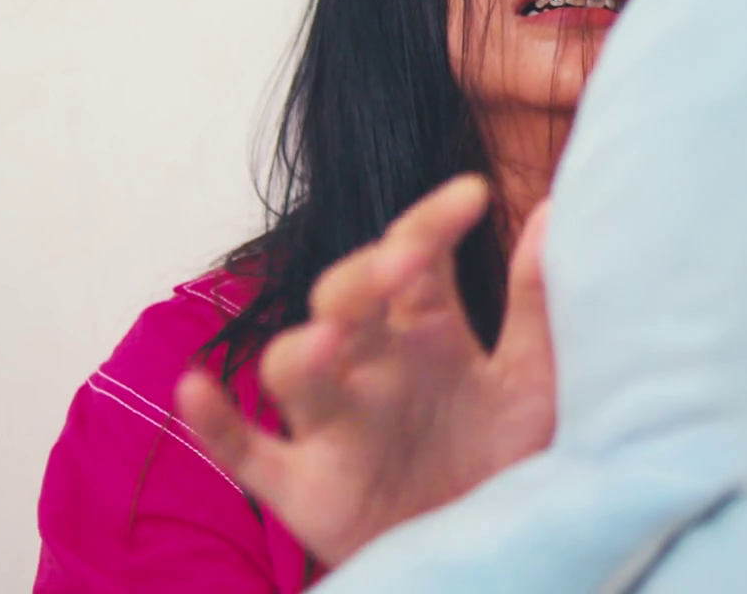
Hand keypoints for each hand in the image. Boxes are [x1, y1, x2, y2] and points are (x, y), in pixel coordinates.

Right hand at [175, 175, 556, 565]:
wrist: (481, 552)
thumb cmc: (496, 459)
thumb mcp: (529, 383)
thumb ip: (535, 302)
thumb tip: (552, 210)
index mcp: (425, 330)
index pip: (416, 256)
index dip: (434, 221)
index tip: (474, 193)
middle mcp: (370, 365)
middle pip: (347, 302)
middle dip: (367, 276)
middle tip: (408, 258)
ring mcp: (331, 423)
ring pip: (293, 372)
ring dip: (300, 352)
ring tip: (325, 340)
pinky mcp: (302, 486)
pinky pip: (245, 453)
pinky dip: (215, 425)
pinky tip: (194, 391)